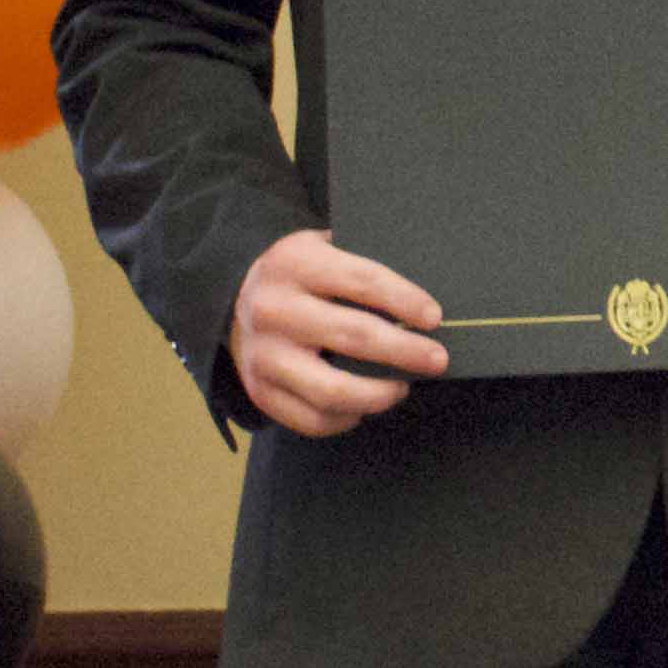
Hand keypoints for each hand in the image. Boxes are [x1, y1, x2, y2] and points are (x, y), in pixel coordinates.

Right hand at [235, 228, 446, 437]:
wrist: (230, 295)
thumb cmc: (300, 274)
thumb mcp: (322, 248)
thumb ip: (361, 265)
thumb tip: (423, 303)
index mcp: (295, 263)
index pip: (362, 281)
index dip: (404, 300)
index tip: (434, 318)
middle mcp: (273, 309)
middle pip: (353, 336)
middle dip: (404, 351)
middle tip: (437, 359)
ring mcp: (262, 354)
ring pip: (331, 390)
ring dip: (378, 395)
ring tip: (401, 387)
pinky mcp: (259, 390)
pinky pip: (310, 419)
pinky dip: (345, 419)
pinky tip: (363, 407)